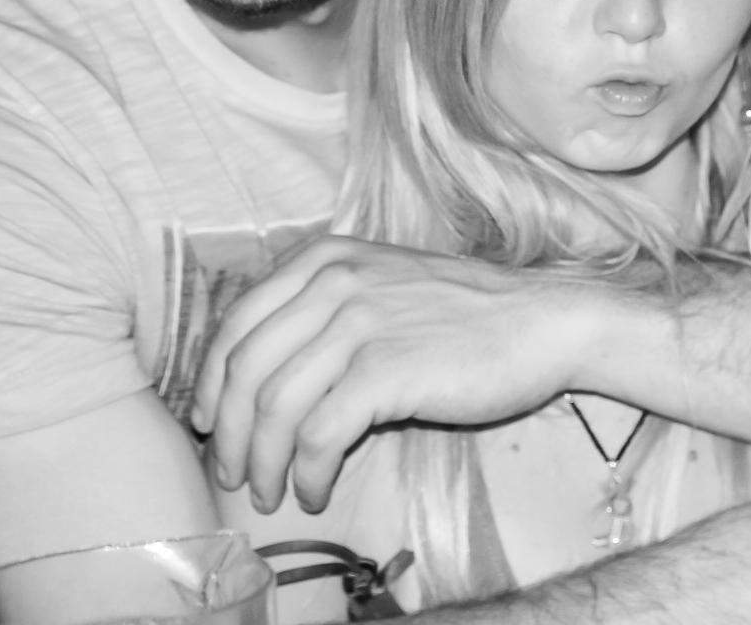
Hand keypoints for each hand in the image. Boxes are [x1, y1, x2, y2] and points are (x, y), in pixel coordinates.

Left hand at [190, 236, 590, 512]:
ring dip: (264, 463)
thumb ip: (323, 310)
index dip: (211, 381)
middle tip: (234, 472)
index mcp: (325, 258)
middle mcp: (334, 281)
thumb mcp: (382, 285)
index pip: (237, 323)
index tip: (209, 421)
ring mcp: (360, 322)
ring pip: (275, 406)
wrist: (541, 323)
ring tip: (274, 493)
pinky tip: (317, 489)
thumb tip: (258, 378)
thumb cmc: (465, 313)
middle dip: (229, 433)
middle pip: (245, 369)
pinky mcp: (387, 369)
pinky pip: (320, 434)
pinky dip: (309, 471)